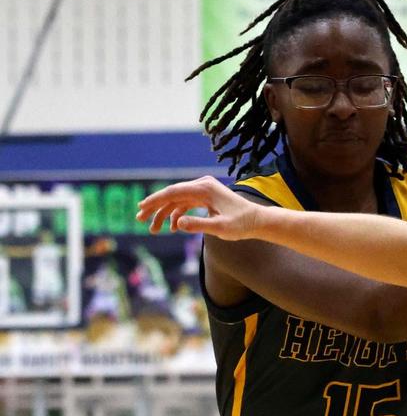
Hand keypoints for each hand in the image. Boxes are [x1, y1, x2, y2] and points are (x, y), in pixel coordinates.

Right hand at [136, 177, 261, 239]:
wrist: (258, 221)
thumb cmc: (242, 225)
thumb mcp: (221, 228)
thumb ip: (199, 225)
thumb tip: (176, 224)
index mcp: (204, 188)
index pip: (173, 192)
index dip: (154, 201)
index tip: (141, 209)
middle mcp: (202, 185)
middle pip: (171, 195)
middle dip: (155, 207)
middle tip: (140, 220)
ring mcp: (204, 191)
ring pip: (177, 201)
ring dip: (164, 214)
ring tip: (153, 230)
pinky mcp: (206, 198)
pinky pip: (185, 204)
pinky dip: (177, 215)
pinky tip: (172, 227)